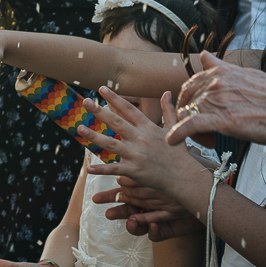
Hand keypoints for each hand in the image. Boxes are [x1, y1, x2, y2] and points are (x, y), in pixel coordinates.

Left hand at [83, 91, 204, 205]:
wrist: (186, 177)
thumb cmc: (179, 153)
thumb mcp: (175, 129)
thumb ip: (169, 110)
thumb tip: (167, 92)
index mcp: (148, 128)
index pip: (129, 110)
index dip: (115, 98)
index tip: (101, 89)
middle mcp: (141, 139)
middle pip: (116, 123)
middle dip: (99, 111)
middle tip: (85, 102)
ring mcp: (137, 155)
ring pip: (111, 144)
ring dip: (94, 136)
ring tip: (79, 129)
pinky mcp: (135, 170)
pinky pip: (115, 169)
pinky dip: (102, 169)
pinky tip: (88, 168)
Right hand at [92, 178, 201, 241]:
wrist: (210, 195)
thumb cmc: (190, 181)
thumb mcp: (167, 172)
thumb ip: (147, 171)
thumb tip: (126, 173)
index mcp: (146, 191)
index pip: (125, 195)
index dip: (112, 198)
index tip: (98, 198)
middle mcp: (150, 206)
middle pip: (128, 210)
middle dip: (116, 211)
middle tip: (104, 213)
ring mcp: (159, 218)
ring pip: (139, 224)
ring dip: (131, 225)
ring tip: (128, 222)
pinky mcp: (170, 229)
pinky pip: (159, 234)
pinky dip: (154, 231)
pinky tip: (152, 226)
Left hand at [170, 52, 265, 147]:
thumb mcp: (246, 74)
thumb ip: (221, 67)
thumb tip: (205, 55)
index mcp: (220, 73)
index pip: (191, 85)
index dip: (191, 100)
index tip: (199, 112)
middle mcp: (214, 83)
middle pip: (186, 100)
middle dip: (189, 115)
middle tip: (202, 130)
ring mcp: (216, 100)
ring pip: (187, 113)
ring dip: (190, 129)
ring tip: (207, 140)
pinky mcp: (220, 119)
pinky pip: (190, 125)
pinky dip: (178, 134)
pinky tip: (172, 141)